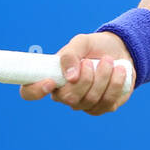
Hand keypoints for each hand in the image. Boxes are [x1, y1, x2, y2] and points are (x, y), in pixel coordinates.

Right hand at [18, 31, 134, 114]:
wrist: (119, 50)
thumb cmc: (94, 47)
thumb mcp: (81, 42)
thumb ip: (71, 54)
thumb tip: (69, 77)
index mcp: (52, 79)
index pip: (30, 92)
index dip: (35, 91)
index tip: (50, 81)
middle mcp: (65, 95)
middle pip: (69, 98)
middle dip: (85, 78)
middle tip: (91, 61)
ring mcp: (84, 104)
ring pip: (91, 100)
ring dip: (103, 77)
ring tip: (109, 61)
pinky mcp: (103, 107)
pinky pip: (108, 102)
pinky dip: (115, 84)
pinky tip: (119, 71)